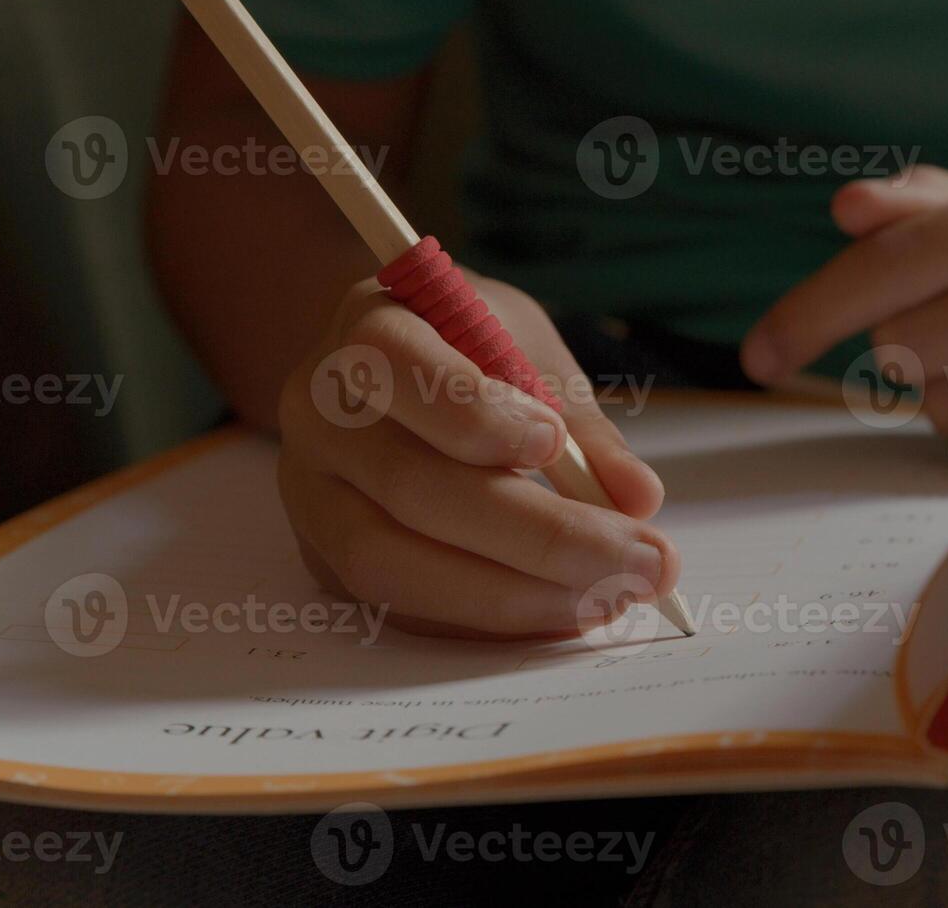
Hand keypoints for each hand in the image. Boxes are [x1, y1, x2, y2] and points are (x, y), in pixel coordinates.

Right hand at [277, 276, 677, 638]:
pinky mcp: (323, 555)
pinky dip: (484, 620)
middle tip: (639, 561)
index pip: (395, 366)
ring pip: (391, 561)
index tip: (552, 443)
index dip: (471, 411)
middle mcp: (320, 413)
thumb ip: (580, 421)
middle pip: (410, 486)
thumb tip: (638, 498)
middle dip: (538, 535)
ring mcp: (308, 491)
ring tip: (610, 597)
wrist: (393, 368)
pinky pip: (397, 605)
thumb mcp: (530, 350)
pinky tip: (561, 613)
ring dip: (512, 594)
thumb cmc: (471, 348)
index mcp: (368, 328)